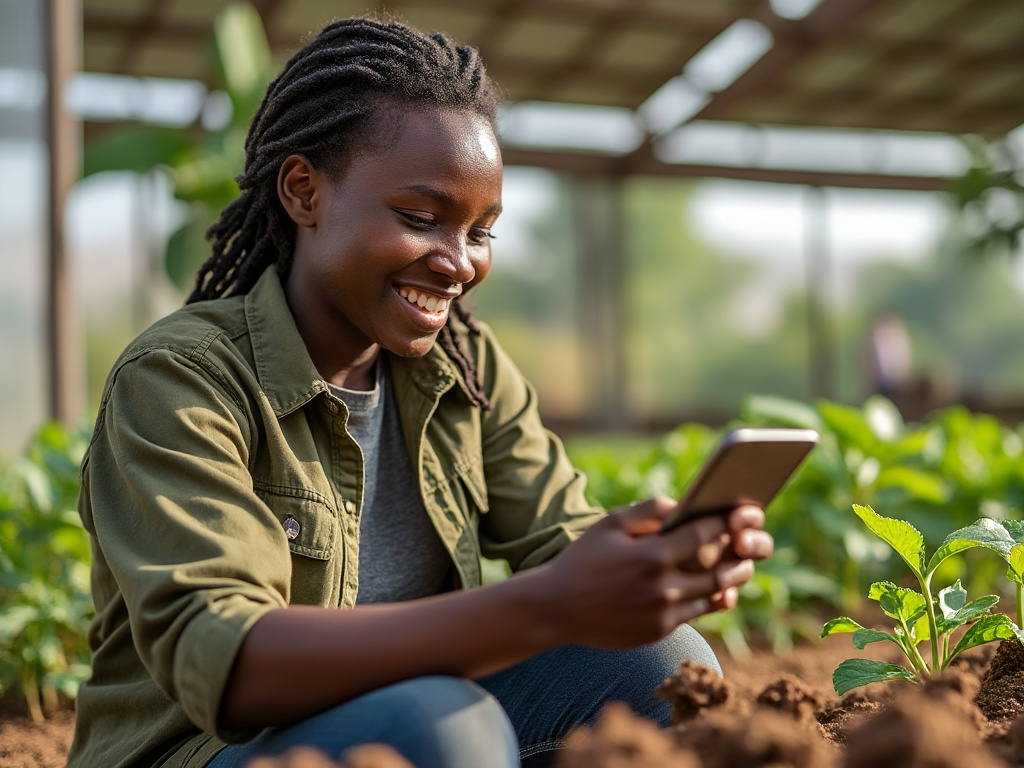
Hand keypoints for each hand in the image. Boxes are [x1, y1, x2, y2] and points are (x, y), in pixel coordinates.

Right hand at [531, 497, 771, 648]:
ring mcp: (663, 612)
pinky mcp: (659, 630)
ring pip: (713, 593)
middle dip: (739, 553)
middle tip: (752, 544)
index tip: (741, 514)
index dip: (726, 523)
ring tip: (741, 568)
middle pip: (718, 567)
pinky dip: (711, 600)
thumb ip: (648, 509)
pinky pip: (696, 613)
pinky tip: (718, 590)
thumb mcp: (609, 524)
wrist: (556, 608)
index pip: (703, 534)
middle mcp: (662, 585)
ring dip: (733, 579)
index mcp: (651, 554)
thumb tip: (681, 504)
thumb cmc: (583, 560)